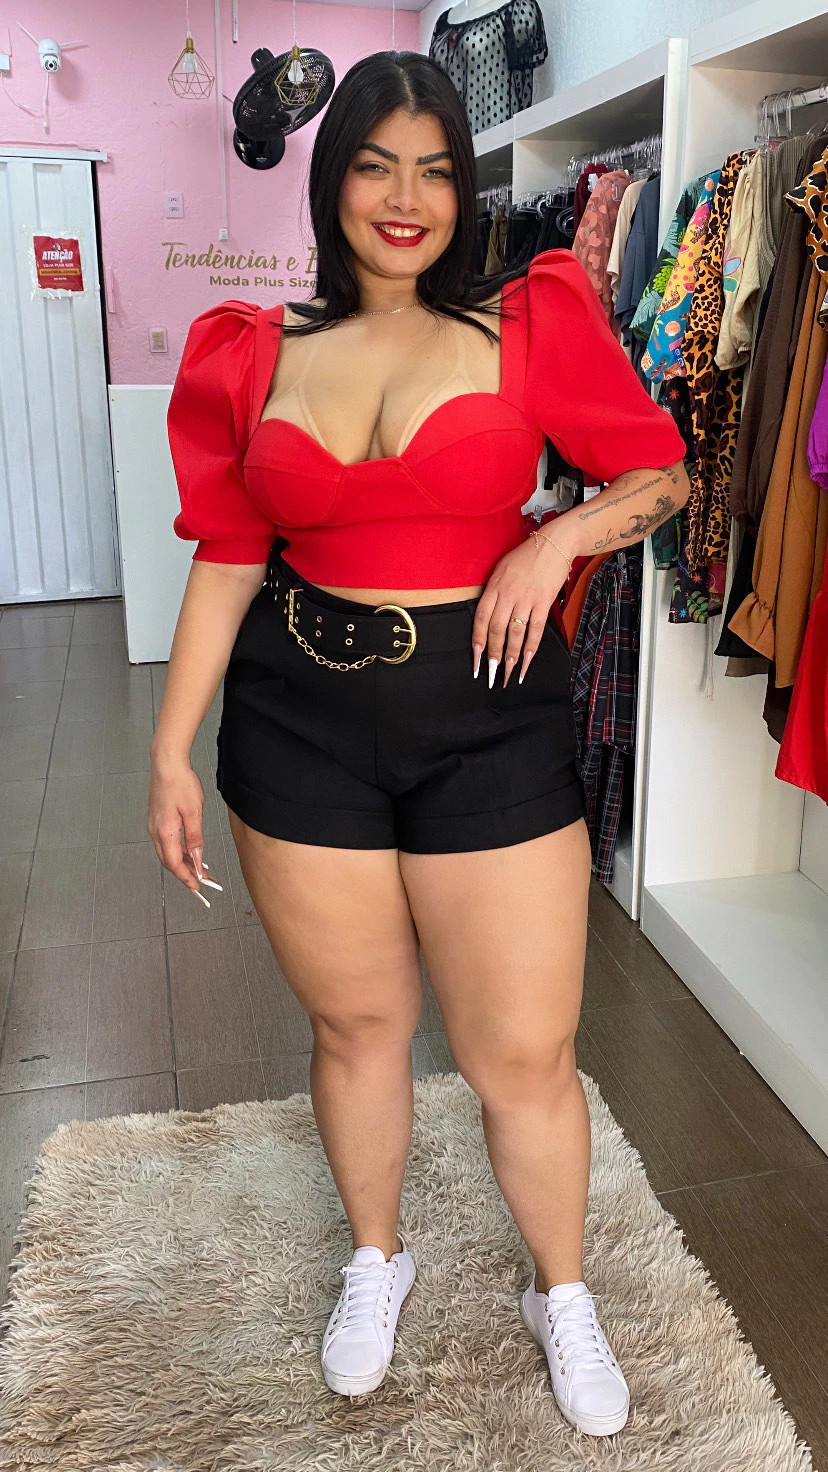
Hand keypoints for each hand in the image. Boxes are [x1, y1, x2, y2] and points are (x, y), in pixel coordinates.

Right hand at [147, 753, 223, 905]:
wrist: (166, 763)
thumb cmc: (180, 783)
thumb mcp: (193, 812)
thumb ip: (195, 839)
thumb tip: (198, 861)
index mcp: (164, 832)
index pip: (175, 864)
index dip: (187, 878)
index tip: (199, 888)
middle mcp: (156, 832)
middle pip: (170, 862)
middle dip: (186, 876)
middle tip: (202, 886)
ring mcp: (154, 826)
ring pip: (169, 853)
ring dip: (183, 864)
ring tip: (200, 872)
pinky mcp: (157, 820)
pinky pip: (168, 843)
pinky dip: (179, 852)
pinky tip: (191, 853)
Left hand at [471, 531, 570, 687]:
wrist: (553, 544)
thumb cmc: (525, 557)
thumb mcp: (500, 569)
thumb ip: (493, 592)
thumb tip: (487, 618)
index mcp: (493, 586)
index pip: (481, 619)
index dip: (477, 642)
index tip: (476, 661)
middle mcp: (508, 594)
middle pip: (497, 630)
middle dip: (493, 655)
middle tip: (491, 674)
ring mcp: (526, 599)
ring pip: (515, 633)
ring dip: (511, 656)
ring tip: (507, 673)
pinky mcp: (543, 602)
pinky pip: (536, 630)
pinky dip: (531, 648)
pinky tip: (527, 661)